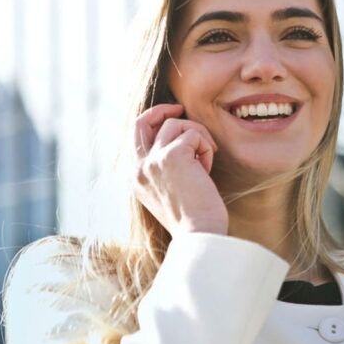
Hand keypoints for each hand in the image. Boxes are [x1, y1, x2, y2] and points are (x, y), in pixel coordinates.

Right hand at [133, 103, 227, 236]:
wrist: (199, 235)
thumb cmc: (193, 219)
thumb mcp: (170, 193)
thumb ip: (165, 169)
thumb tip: (180, 143)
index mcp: (136, 178)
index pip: (136, 136)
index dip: (154, 121)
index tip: (173, 117)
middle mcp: (139, 168)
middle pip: (142, 121)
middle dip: (162, 110)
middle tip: (181, 108)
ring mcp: (153, 161)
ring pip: (176, 125)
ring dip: (197, 137)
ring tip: (206, 161)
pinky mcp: (172, 155)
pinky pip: (194, 134)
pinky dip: (206, 147)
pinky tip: (208, 169)